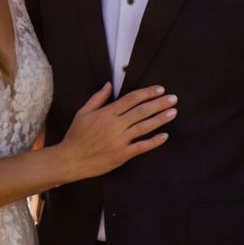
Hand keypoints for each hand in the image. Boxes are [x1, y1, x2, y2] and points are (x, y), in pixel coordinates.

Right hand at [55, 82, 173, 180]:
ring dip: (160, 119)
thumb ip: (98, 98)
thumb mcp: (83, 113)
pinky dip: (154, 141)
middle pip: (141, 111)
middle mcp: (115, 125)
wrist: (70, 160)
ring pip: (144, 127)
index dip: (147, 93)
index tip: (160, 89)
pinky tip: (164, 136)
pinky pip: (141, 147)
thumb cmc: (76, 136)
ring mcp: (119, 140)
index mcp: (106, 113)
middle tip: (173, 98)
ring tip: (173, 112)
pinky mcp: (122, 155)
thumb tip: (109, 84)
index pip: (131, 99)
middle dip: (159, 103)